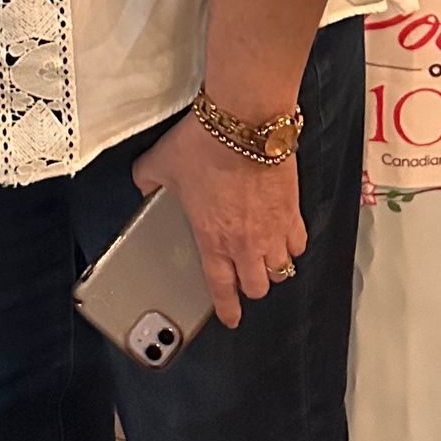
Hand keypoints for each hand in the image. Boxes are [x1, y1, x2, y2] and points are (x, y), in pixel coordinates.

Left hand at [130, 112, 305, 329]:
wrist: (245, 122)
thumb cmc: (204, 144)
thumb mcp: (161, 162)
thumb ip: (147, 179)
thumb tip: (141, 183)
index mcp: (212, 238)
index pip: (221, 287)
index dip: (226, 308)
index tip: (230, 318)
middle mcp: (246, 243)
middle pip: (257, 286)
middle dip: (250, 285)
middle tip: (244, 276)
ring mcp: (274, 230)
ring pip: (282, 270)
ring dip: (273, 268)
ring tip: (266, 258)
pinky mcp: (293, 211)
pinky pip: (299, 242)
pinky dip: (293, 244)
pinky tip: (286, 235)